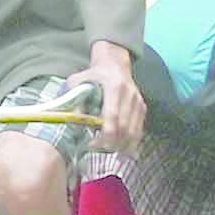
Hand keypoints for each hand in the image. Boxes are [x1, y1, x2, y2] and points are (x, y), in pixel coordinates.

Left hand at [79, 41, 145, 155]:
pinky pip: (139, 130)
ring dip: (121, 145)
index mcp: (114, 86)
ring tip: (107, 150)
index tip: (92, 143)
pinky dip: (130, 142)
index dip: (104, 134)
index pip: (112, 116)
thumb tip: (73, 120)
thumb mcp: (78, 81)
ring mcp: (138, 101)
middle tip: (97, 149)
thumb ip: (74, 98)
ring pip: (133, 132)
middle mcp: (129, 94)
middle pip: (124, 127)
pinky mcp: (142, 107)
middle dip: (111, 143)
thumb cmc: (94, 75)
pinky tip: (119, 148)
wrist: (115, 64)